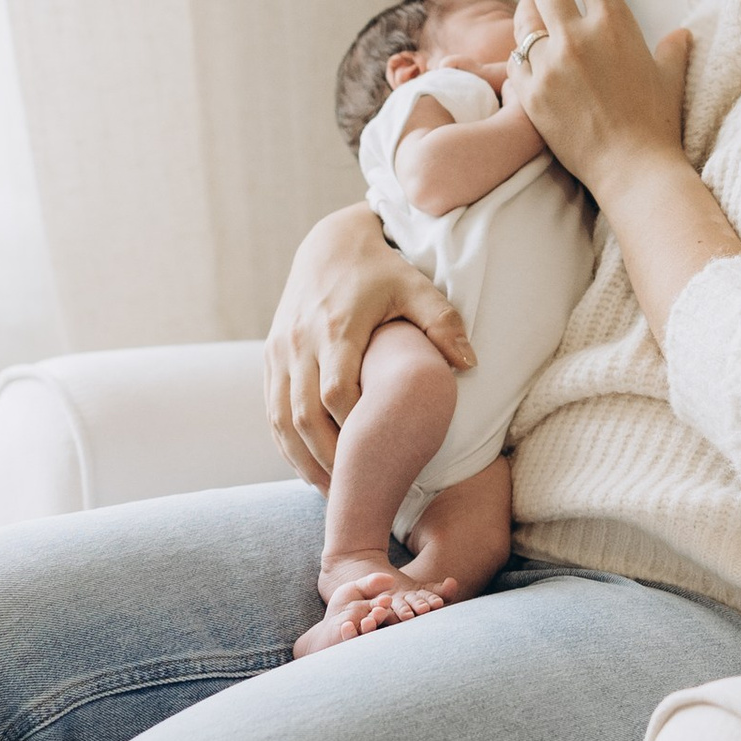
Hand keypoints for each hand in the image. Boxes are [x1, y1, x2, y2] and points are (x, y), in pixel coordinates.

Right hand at [266, 206, 471, 487]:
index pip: (337, 392)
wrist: (330, 245)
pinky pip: (272, 410)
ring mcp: (280, 351)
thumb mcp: (416, 286)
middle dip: (327, 459)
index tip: (378, 459)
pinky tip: (308, 468)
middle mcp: (300, 342)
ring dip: (302, 459)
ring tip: (331, 493)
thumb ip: (442, 322)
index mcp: (337, 327)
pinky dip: (287, 444)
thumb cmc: (382, 270)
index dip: (354, 429)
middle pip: (304, 415)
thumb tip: (469, 364)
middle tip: (355, 495)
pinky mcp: (271, 357)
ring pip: (282, 419)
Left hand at [504, 0, 691, 203]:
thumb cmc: (657, 121)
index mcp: (613, 25)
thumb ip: (673, 48)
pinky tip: (526, 46)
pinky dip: (521, 48)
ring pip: (524, 20)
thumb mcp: (670, 75)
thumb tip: (678, 33)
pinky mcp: (530, 93)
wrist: (631, 168)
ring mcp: (547, 66)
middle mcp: (574, 38)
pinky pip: (516, 60)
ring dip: (528, 2)